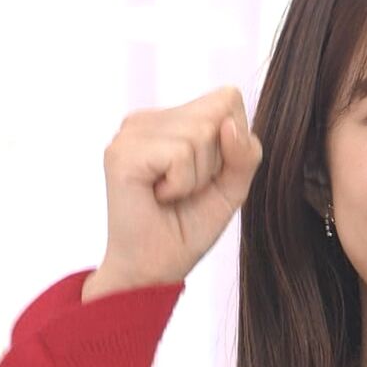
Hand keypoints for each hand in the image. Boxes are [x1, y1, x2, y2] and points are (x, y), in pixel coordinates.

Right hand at [83, 86, 262, 301]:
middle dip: (216, 161)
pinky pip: (180, 154)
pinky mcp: (122, 152)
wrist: (156, 267)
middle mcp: (148, 118)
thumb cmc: (189, 226)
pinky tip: (158, 196)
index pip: (228, 98)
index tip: (206, 175)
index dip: (232, 142)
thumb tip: (229, 124)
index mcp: (171, 118)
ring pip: (201, 133)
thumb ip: (245, 152)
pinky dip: (181, 184)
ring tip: (171, 194)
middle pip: (218, 114)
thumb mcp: (233, 185)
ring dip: (197, 177)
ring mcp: (131, 132)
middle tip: (186, 189)